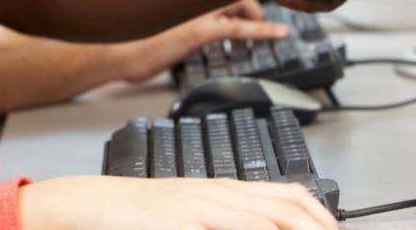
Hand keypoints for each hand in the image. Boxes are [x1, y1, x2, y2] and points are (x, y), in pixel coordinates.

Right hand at [18, 175, 336, 229]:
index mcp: (224, 189)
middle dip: (320, 226)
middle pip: (288, 205)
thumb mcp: (191, 212)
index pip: (288, 194)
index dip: (320, 214)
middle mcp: (220, 193)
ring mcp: (203, 205)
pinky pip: (231, 227)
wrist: (95, 204)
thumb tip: (261, 226)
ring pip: (268, 217)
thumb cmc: (140, 212)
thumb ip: (224, 218)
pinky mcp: (184, 219)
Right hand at [113, 0, 285, 82]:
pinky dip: (264, 30)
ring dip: (256, 16)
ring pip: (242, 3)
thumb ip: (179, 4)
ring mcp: (195, 9)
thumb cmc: (134, 38)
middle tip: (255, 21)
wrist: (113, 55)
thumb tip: (194, 6)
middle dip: (250, 3)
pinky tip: (279, 34)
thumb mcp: (160, 15)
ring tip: (264, 33)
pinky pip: (240, 27)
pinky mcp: (198, 31)